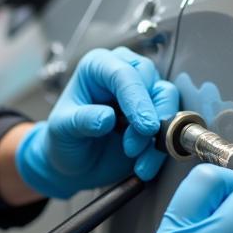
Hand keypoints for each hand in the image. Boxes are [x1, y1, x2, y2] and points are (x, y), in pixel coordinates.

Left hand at [16, 47, 178, 197]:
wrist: (74, 162)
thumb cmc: (64, 139)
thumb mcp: (62, 130)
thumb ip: (82, 120)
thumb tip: (107, 117)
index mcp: (97, 67)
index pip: (123, 73)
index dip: (136, 98)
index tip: (144, 126)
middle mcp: (122, 72)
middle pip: (151, 81)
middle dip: (149, 114)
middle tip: (136, 144)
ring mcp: (141, 92)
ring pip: (166, 99)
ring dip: (158, 132)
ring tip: (135, 158)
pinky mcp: (155, 113)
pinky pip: (170, 124)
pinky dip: (160, 148)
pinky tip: (143, 166)